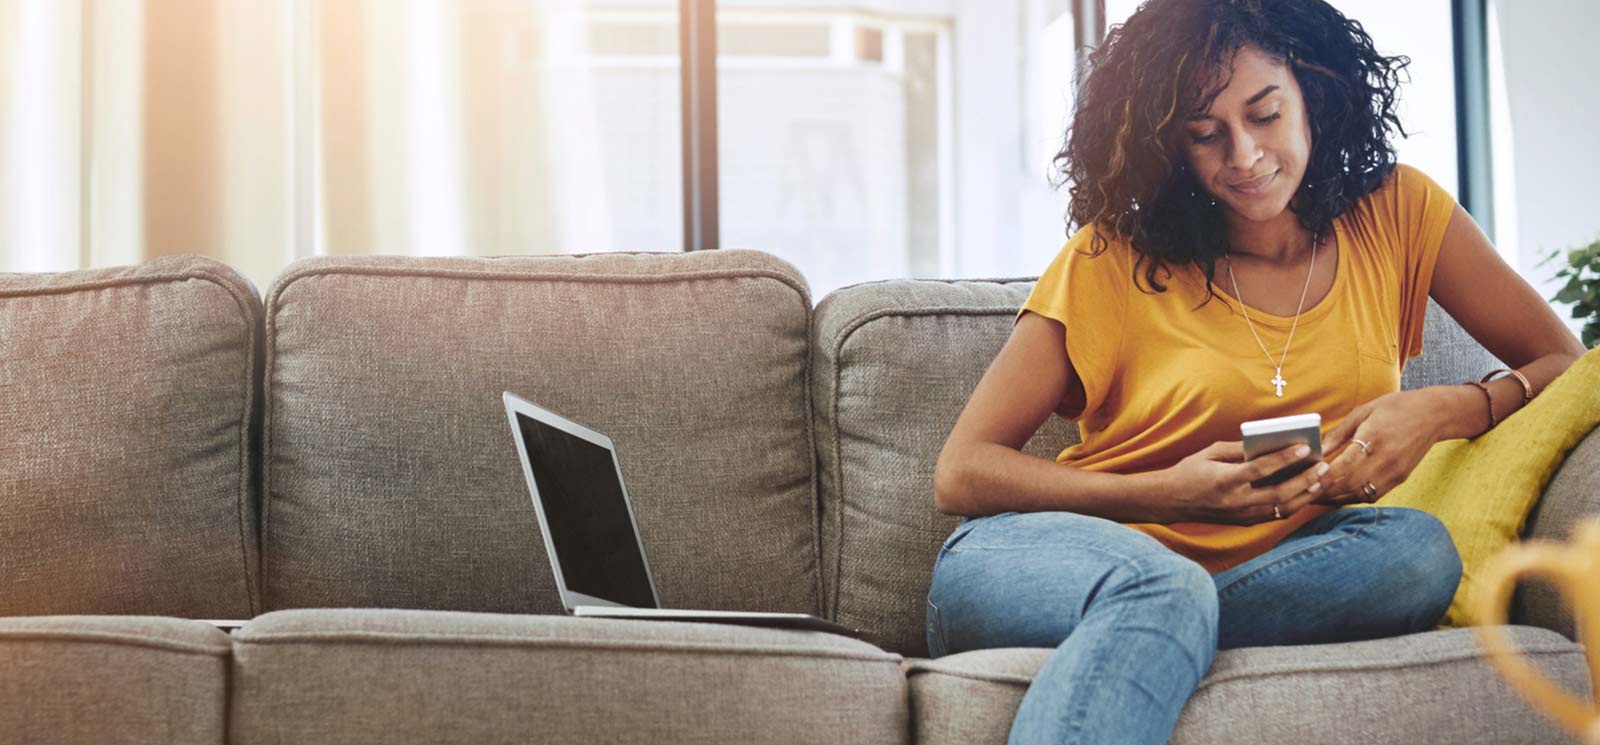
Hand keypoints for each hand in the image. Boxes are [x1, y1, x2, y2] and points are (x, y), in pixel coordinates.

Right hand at [1160, 440, 1329, 525]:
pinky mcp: (1244, 522)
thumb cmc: (1190, 472)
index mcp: (1225, 481)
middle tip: (1323, 465)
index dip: (1285, 458)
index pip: (1261, 469)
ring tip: (1321, 479)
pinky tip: (1305, 492)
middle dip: (1305, 479)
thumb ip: (1238, 450)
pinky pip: (1275, 515)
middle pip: (1279, 493)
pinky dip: (1293, 504)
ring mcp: (1241, 515)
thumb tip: (1267, 444)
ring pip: (1282, 508)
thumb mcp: (1210, 453)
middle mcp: (1236, 502)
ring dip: (1305, 494)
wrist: (1171, 501)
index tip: (1304, 447)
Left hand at [1316, 390, 1441, 506]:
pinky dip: (1352, 497)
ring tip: (1314, 496)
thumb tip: (1317, 450)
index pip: (1345, 464)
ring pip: (1359, 494)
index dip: (1325, 475)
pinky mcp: (1400, 479)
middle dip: (1325, 490)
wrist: (1433, 415)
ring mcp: (1395, 472)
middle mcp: (1386, 458)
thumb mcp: (1363, 411)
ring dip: (1336, 498)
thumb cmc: (1394, 408)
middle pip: (1350, 484)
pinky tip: (1336, 494)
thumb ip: (1339, 433)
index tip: (1306, 478)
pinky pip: (1372, 495)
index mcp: (1375, 437)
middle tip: (1302, 491)